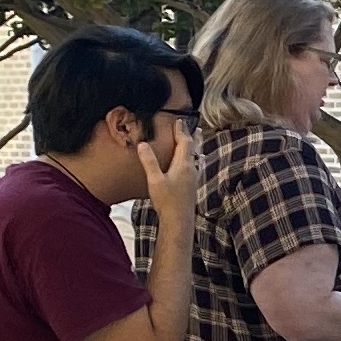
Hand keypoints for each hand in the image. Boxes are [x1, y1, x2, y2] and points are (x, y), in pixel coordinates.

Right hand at [138, 115, 196, 230]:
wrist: (179, 220)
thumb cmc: (167, 201)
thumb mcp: (154, 180)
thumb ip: (149, 161)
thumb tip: (143, 145)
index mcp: (183, 165)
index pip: (184, 142)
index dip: (182, 131)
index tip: (180, 120)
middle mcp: (191, 169)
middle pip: (194, 148)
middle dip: (193, 137)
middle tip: (196, 127)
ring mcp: (193, 178)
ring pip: (196, 157)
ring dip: (195, 147)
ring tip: (197, 141)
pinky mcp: (192, 186)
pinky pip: (194, 166)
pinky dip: (193, 158)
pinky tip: (192, 165)